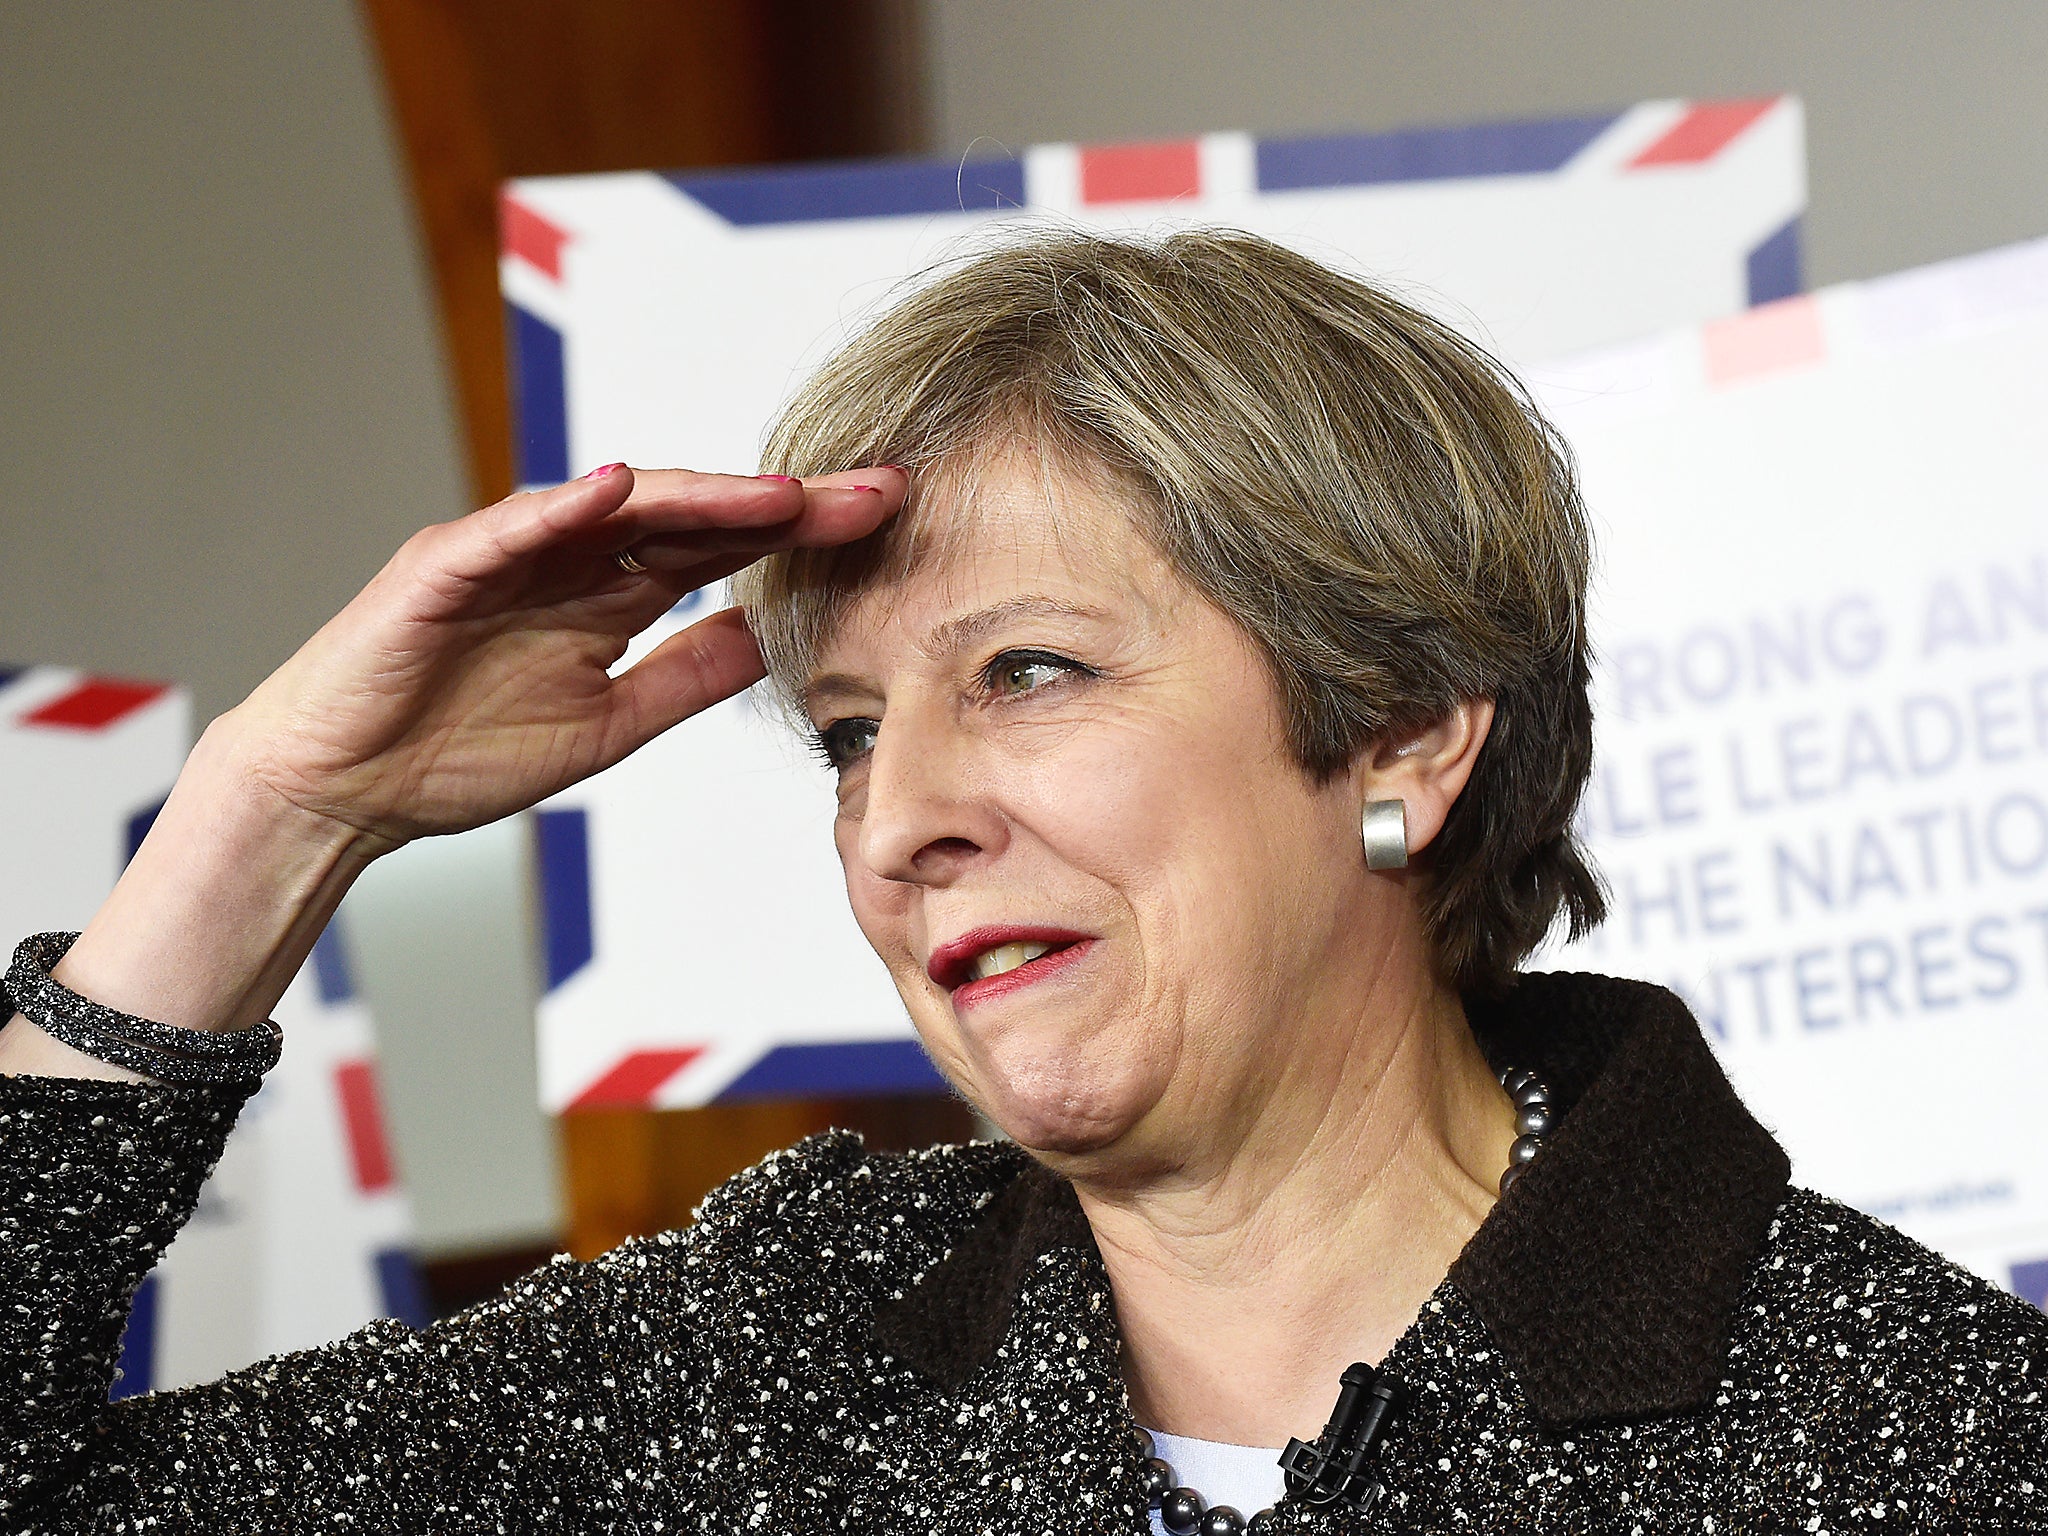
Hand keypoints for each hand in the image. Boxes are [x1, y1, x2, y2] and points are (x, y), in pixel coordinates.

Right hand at [216, 465, 901, 853]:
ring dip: (699, 495)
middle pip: (691, 513)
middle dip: (784, 502)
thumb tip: (770, 640)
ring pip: (613, 507)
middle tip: (875, 489)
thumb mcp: (608, 725)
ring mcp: (505, 554)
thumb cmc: (457, 753)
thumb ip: (685, 678)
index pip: (724, 547)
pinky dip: (559, 509)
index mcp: (609, 595)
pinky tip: (620, 491)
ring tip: (782, 494)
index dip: (801, 532)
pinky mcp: (440, 568)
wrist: (342, 791)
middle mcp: (567, 558)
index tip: (885, 520)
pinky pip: (505, 530)